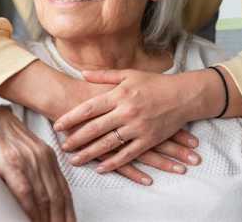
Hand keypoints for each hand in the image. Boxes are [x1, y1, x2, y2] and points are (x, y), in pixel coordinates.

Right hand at [0, 107, 75, 221]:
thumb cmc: (1, 137)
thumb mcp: (25, 152)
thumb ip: (36, 171)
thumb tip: (42, 199)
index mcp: (48, 157)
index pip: (64, 192)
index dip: (68, 214)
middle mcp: (42, 158)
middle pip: (57, 198)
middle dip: (60, 220)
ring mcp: (28, 160)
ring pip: (44, 198)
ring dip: (47, 219)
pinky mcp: (11, 162)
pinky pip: (25, 191)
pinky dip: (31, 209)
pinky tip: (30, 219)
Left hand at [53, 69, 202, 175]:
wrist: (184, 95)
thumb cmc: (154, 83)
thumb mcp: (128, 74)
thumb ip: (103, 76)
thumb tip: (81, 73)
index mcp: (119, 95)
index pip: (89, 108)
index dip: (71, 118)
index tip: (57, 126)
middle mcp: (126, 112)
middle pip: (95, 128)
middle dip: (76, 139)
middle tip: (62, 146)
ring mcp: (137, 127)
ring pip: (108, 144)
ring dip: (90, 153)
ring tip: (75, 160)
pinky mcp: (149, 140)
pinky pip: (128, 154)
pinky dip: (114, 163)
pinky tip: (100, 167)